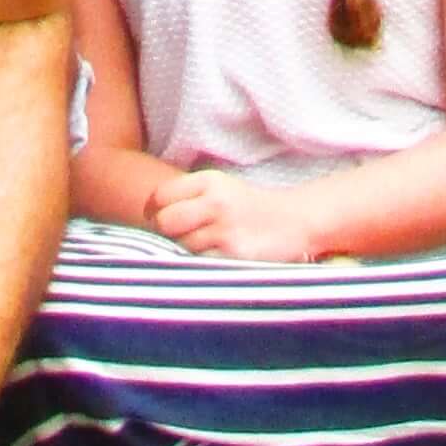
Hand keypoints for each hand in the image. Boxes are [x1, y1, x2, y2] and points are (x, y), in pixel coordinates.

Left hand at [144, 169, 327, 262]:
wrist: (295, 220)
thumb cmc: (249, 208)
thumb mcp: (221, 189)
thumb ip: (189, 196)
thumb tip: (149, 215)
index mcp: (210, 181)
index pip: (161, 195)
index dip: (152, 210)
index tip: (153, 219)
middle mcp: (216, 201)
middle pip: (165, 222)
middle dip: (165, 233)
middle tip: (177, 238)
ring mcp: (226, 229)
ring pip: (183, 246)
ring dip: (187, 252)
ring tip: (205, 248)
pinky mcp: (235, 254)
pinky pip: (202, 263)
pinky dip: (203, 265)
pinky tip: (215, 259)